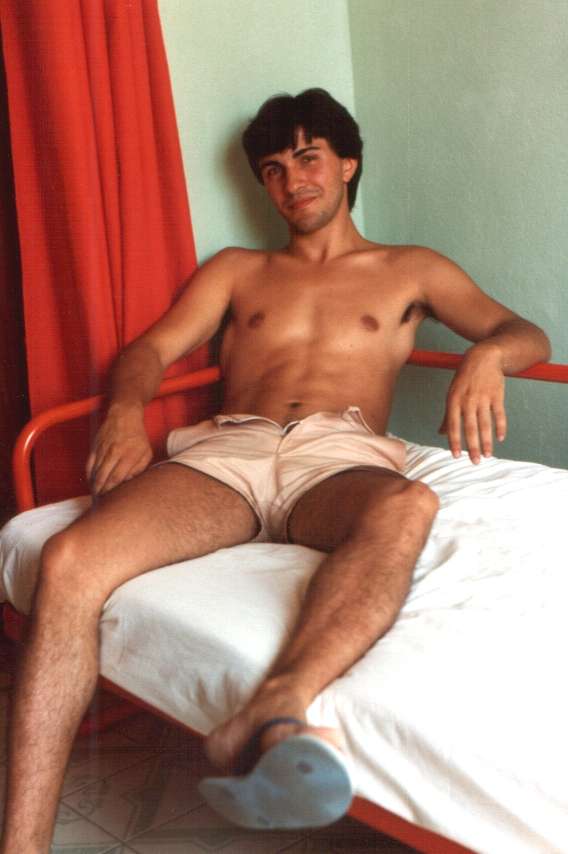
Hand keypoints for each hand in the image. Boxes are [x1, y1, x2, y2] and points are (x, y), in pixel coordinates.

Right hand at [86, 404, 152, 494]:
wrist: (124, 415)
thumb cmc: (137, 436)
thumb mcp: (146, 453)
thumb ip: (139, 469)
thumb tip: (129, 482)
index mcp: (128, 455)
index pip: (116, 477)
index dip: (111, 490)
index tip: (110, 499)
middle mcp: (114, 452)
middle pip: (103, 477)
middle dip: (101, 491)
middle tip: (101, 502)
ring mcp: (102, 449)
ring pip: (95, 472)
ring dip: (94, 485)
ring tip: (96, 496)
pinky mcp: (95, 447)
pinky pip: (89, 464)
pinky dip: (89, 475)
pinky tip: (91, 483)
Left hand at [439, 345, 506, 463]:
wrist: (483, 357)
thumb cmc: (464, 379)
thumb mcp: (452, 394)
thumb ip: (448, 416)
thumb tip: (441, 434)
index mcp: (453, 401)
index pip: (453, 425)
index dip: (454, 441)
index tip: (456, 456)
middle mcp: (468, 400)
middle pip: (470, 427)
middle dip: (472, 446)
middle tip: (474, 462)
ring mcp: (483, 397)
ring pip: (485, 423)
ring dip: (487, 441)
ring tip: (487, 455)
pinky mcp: (497, 395)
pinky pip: (499, 414)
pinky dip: (501, 426)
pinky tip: (500, 438)